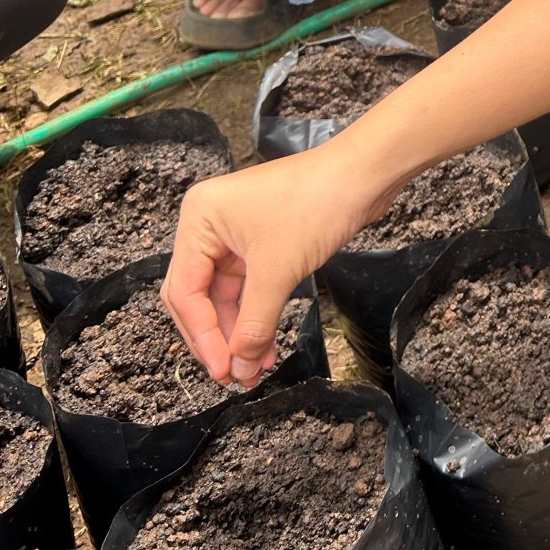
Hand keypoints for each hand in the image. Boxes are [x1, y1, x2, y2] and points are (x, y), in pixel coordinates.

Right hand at [163, 149, 394, 384]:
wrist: (365, 175)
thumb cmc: (317, 204)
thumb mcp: (278, 271)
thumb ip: (254, 323)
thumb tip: (239, 367)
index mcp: (198, 219)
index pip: (184, 291)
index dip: (202, 336)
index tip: (223, 369)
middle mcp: (209, 224)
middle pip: (198, 296)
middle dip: (218, 337)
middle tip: (234, 375)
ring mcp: (235, 233)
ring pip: (226, 297)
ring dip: (239, 332)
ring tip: (253, 370)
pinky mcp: (262, 241)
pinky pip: (249, 288)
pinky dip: (256, 316)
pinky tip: (264, 347)